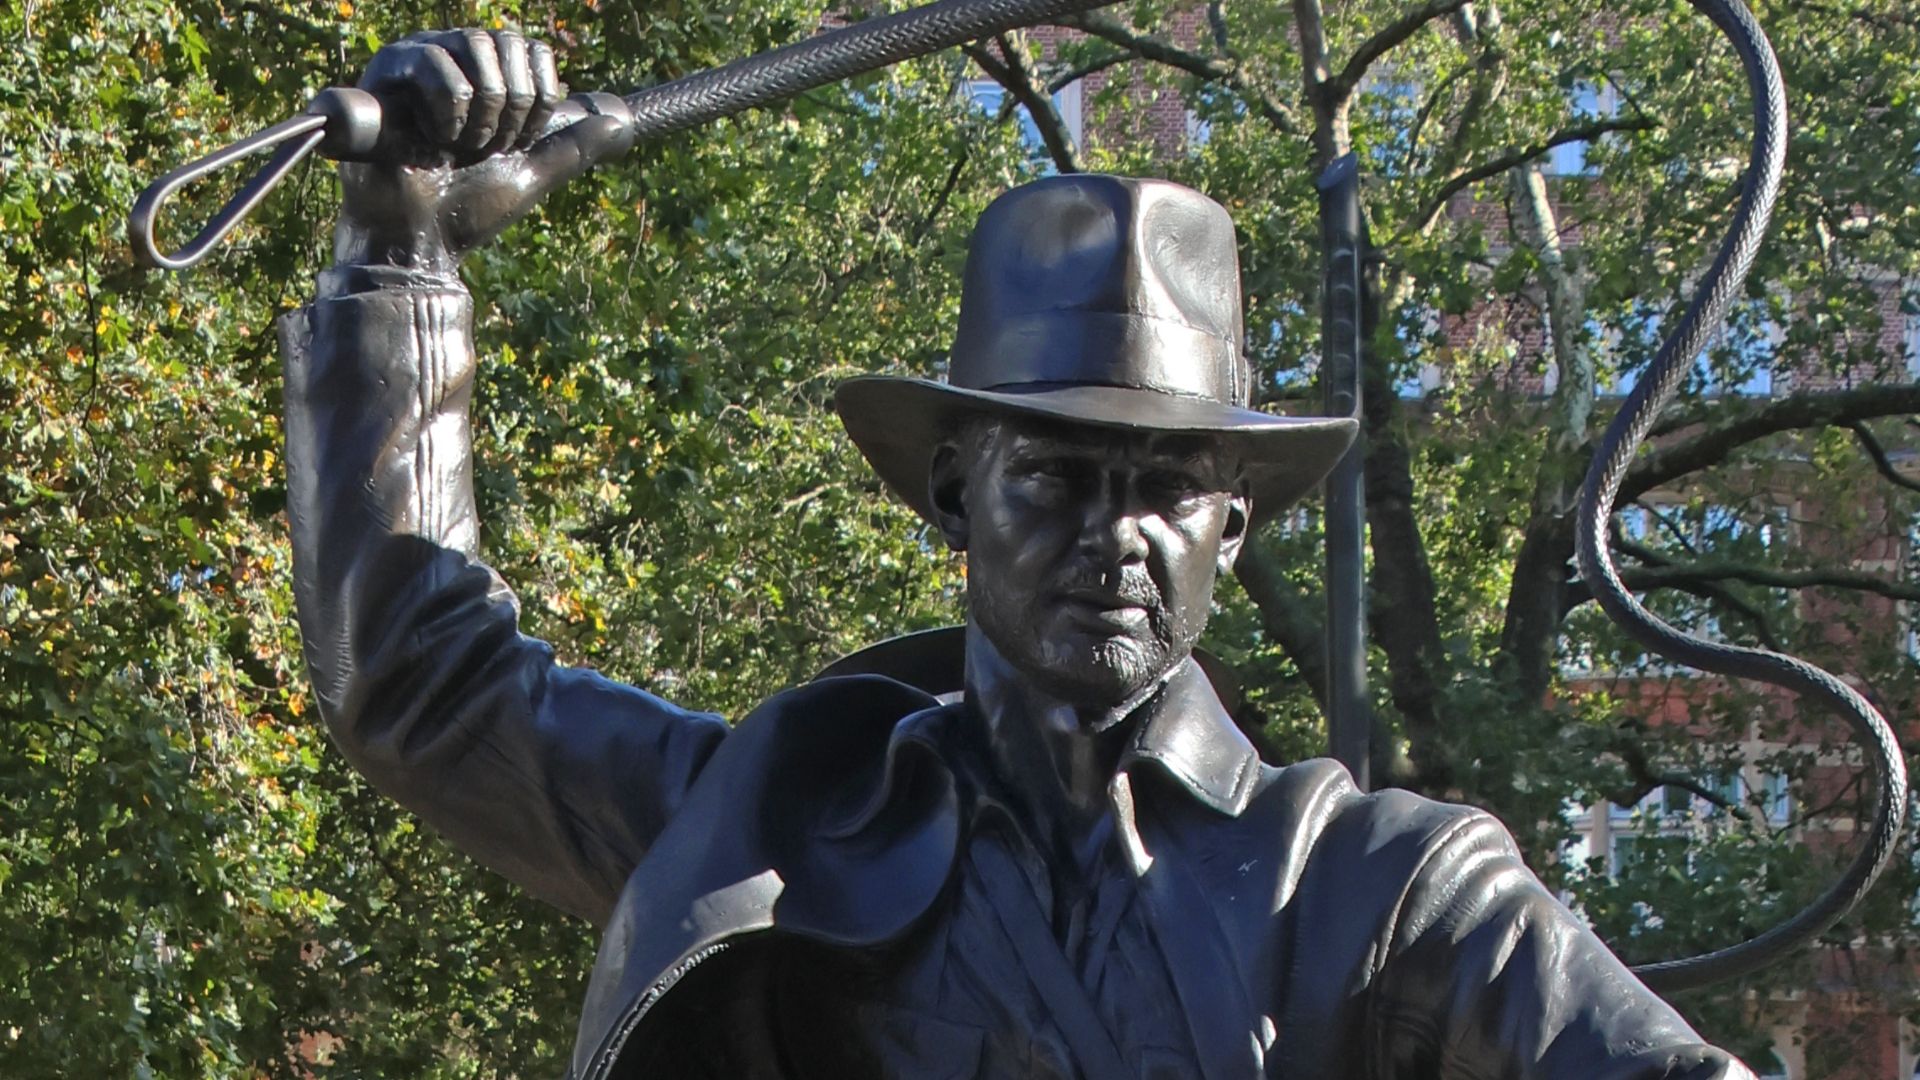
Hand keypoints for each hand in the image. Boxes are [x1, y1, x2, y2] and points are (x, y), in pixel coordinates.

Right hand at [333, 29, 634, 275]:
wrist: (422, 239)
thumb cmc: (468, 210)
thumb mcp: (530, 173)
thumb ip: (572, 147)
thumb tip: (618, 121)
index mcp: (487, 76)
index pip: (533, 50)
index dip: (536, 100)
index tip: (517, 143)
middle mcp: (454, 58)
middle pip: (508, 43)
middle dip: (511, 108)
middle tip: (487, 149)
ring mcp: (418, 59)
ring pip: (475, 44)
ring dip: (481, 113)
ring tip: (458, 147)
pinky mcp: (386, 70)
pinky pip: (434, 62)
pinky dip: (447, 112)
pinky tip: (430, 140)